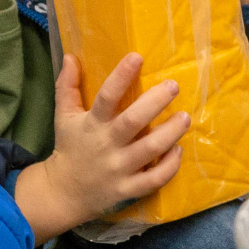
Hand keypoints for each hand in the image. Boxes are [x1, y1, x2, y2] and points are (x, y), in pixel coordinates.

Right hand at [16, 53, 187, 241]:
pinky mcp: (128, 189)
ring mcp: (119, 169)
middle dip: (155, 102)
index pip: (106, 96)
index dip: (121, 76)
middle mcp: (107, 145)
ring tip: (184, 117)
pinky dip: (169, 166)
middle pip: (132, 121)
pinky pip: (154, 179)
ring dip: (170, 132)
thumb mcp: (64, 116)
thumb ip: (67, 87)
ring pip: (149, 149)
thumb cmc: (70, 148)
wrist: (64, 192)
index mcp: (92, 124)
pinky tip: (178, 150)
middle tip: (173, 86)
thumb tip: (71, 56)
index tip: (137, 57)